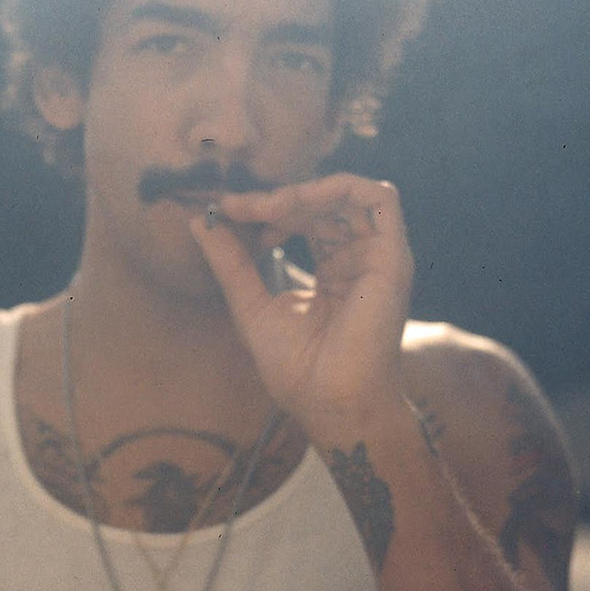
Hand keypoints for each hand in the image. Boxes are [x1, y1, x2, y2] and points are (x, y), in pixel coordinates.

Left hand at [189, 173, 414, 435]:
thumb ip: (229, 261)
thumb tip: (197, 222)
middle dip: (277, 197)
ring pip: (350, 192)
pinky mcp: (392, 258)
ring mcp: (379, 258)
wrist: (328, 404)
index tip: (226, 213)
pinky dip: (336, 187)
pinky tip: (295, 204)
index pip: (305, 220)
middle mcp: (360, 260)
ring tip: (264, 208)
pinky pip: (379, 197)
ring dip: (302, 190)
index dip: (266, 208)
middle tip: (237, 208)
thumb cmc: (296, 370)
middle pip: (325, 202)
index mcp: (335, 272)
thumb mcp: (251, 304)